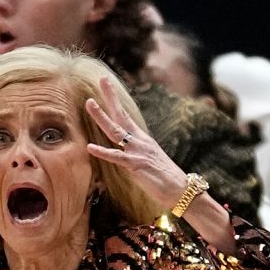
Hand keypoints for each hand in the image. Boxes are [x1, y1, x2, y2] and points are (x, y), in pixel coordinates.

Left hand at [84, 76, 190, 209]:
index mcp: (141, 139)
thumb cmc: (163, 177)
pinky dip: (102, 152)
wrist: (180, 190)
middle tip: (101, 80)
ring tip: (89, 103)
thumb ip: (135, 152)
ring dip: (101, 117)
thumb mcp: (148, 160)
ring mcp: (138, 151)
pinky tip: (90, 146)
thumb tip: (125, 149)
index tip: (106, 85)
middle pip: (121, 115)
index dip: (115, 101)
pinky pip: (116, 157)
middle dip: (110, 98)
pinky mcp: (136, 165)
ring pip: (115, 131)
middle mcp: (139, 141)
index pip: (126, 116)